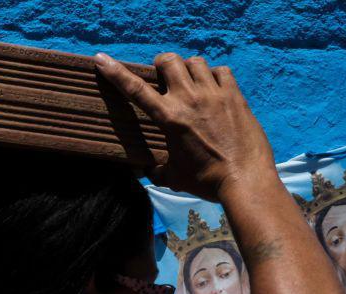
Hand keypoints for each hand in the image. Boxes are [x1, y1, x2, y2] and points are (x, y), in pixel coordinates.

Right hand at [94, 52, 275, 201]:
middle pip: (169, 61)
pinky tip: (215, 88)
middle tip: (164, 75)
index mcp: (169, 118)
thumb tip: (142, 171)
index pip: (135, 89)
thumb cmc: (206, 181)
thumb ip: (155, 170)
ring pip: (196, 62)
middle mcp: (189, 100)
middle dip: (162, 64)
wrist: (244, 181)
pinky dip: (215, 75)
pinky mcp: (235, 96)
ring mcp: (214, 95)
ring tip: (191, 82)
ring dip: (189, 69)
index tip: (101, 59)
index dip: (115, 72)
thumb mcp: (173, 178)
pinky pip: (222, 71)